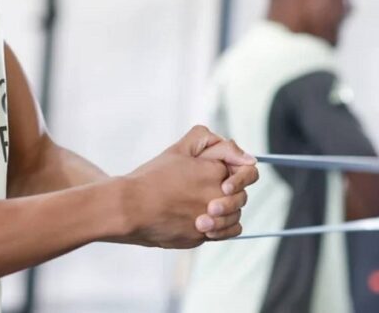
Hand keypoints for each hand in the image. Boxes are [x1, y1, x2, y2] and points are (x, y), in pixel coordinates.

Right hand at [120, 125, 255, 248]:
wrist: (130, 208)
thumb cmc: (151, 178)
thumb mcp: (178, 150)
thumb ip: (207, 141)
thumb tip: (240, 152)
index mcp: (215, 171)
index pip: (247, 171)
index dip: (238, 172)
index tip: (226, 175)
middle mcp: (217, 195)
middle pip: (241, 194)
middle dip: (229, 191)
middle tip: (205, 189)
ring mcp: (212, 218)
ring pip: (235, 215)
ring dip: (225, 210)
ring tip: (203, 206)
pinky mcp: (203, 237)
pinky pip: (228, 232)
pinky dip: (223, 227)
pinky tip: (208, 221)